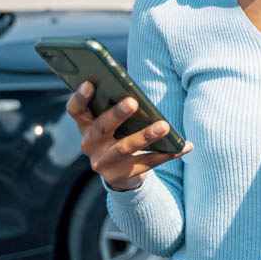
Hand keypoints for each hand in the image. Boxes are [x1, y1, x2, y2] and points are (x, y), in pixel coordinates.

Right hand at [66, 81, 192, 191]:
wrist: (120, 174)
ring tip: (164, 126)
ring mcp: (105, 163)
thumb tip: (136, 93)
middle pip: (101, 128)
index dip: (80, 97)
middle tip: (133, 102)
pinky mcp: (122, 176)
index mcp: (86, 126)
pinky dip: (168, 153)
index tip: (90, 83)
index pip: (76, 111)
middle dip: (116, 115)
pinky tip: (184, 145)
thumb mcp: (113, 124)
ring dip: (145, 136)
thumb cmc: (119, 136)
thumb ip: (117, 109)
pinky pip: (148, 163)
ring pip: (124, 148)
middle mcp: (91, 145)